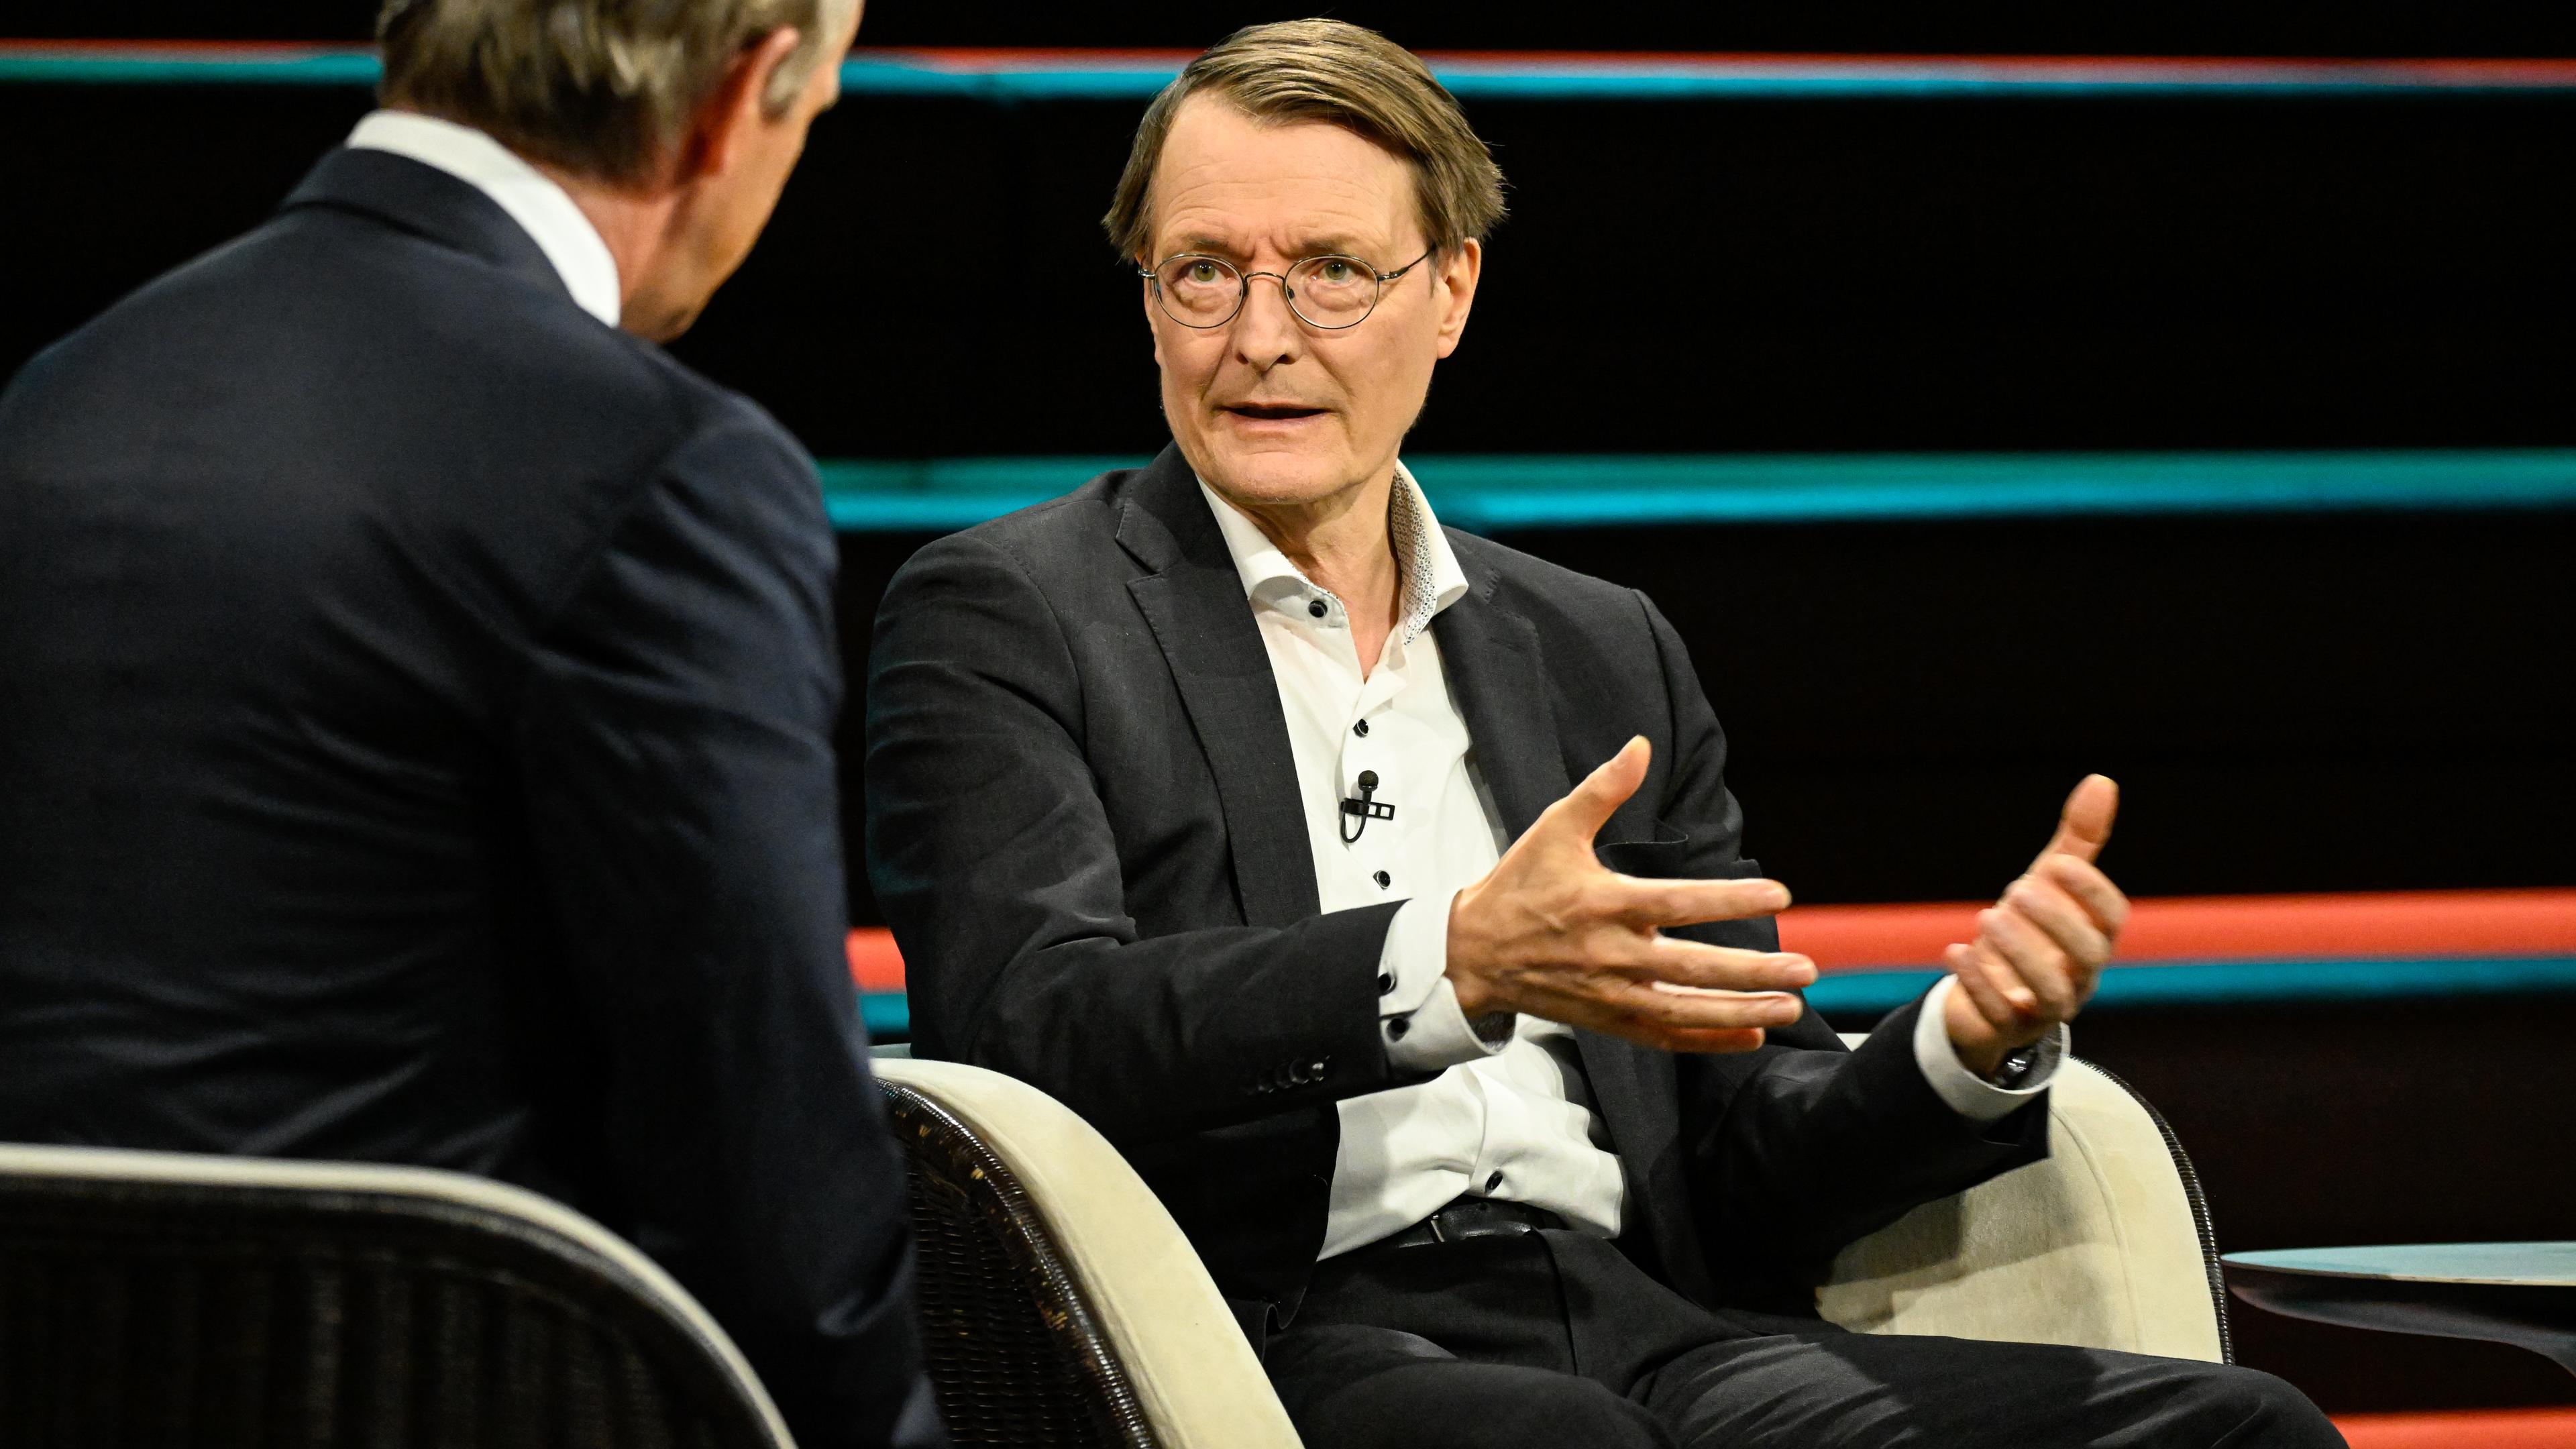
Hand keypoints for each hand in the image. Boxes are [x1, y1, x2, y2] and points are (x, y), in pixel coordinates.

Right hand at [1445, 737, 1816, 1052]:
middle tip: (1806, 969)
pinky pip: (1664, 1035)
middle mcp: (1612, 953)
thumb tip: (1641, 746)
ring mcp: (1611, 993)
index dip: (1731, 898)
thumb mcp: (1554, 828)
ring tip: (1790, 1007)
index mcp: (1605, 902)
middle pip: (1694, 966)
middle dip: (1753, 970)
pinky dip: (1707, 1039)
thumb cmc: (1518, 885)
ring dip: (1741, 1010)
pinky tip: (1749, 1035)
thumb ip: (1603, 789)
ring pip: (1686, 1009)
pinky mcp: (1607, 1019)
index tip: (1779, 895)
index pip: (1679, 903)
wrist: (1472, 953)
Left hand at [1941, 775, 2130, 1076]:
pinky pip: (2001, 1014)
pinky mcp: (2010, 1027)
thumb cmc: (2031, 929)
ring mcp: (2047, 1007)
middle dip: (2055, 920)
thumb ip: (2076, 839)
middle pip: (2087, 955)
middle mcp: (2079, 975)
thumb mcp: (2049, 883)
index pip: (2112, 917)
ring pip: (2050, 993)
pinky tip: (1955, 950)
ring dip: (2019, 953)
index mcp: (2094, 937)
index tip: (2059, 863)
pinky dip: (1978, 982)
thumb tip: (2101, 781)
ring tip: (1987, 917)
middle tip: (2017, 889)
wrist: (1990, 990)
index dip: (2091, 891)